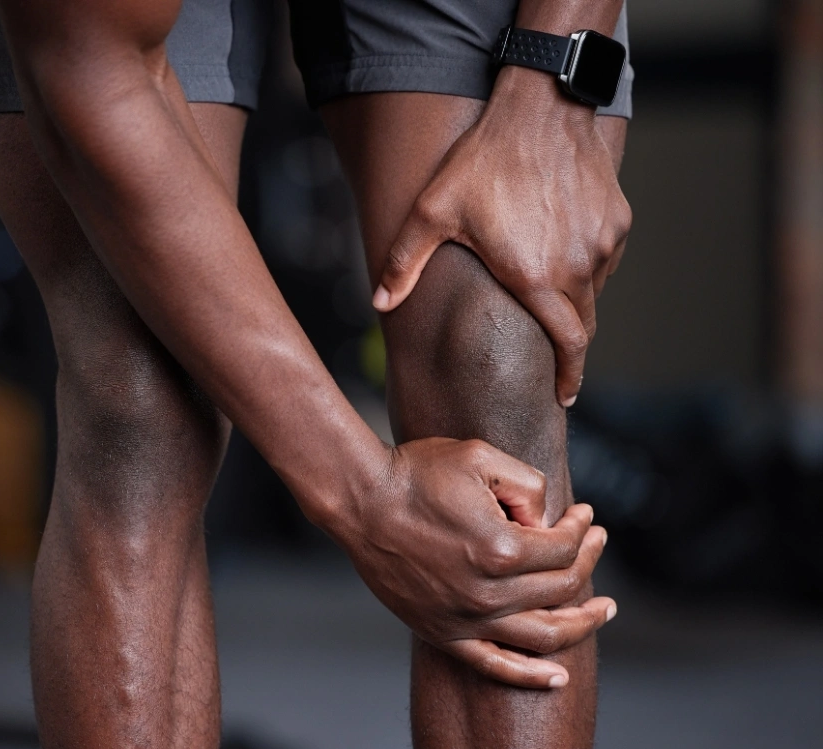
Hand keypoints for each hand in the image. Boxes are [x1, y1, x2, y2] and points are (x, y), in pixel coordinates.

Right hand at [333, 437, 613, 688]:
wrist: (361, 501)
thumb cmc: (416, 473)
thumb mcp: (481, 456)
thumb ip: (528, 484)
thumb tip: (549, 517)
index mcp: (502, 549)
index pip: (564, 548)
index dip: (581, 529)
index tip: (584, 515)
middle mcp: (488, 592)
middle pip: (561, 588)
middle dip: (587, 561)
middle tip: (595, 543)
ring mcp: (466, 618)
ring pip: (543, 636)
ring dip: (582, 623)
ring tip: (603, 610)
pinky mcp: (443, 632)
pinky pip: (494, 667)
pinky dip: (529, 675)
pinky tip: (558, 676)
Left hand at [372, 68, 631, 405]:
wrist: (542, 106)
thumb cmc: (485, 160)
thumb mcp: (433, 212)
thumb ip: (405, 263)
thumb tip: (379, 302)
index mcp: (535, 277)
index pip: (568, 343)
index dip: (569, 375)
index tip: (565, 395)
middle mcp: (577, 266)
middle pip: (583, 324)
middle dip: (570, 348)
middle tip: (557, 361)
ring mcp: (602, 242)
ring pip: (594, 289)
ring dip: (574, 301)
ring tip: (548, 297)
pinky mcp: (618, 218)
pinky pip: (604, 257)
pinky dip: (587, 265)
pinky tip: (562, 251)